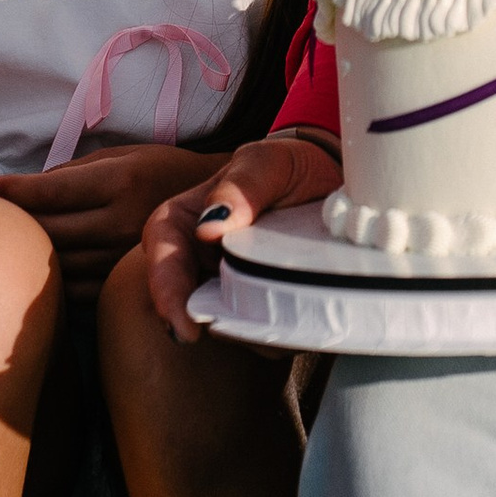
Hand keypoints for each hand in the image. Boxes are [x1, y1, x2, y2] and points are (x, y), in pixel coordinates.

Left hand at [0, 143, 223, 294]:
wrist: (213, 210)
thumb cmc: (160, 172)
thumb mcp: (119, 156)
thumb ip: (69, 173)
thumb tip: (18, 188)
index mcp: (121, 182)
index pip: (50, 191)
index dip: (9, 190)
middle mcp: (123, 224)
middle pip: (46, 229)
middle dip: (7, 220)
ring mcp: (123, 261)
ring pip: (54, 263)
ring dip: (21, 252)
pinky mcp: (123, 288)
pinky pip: (72, 290)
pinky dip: (46, 278)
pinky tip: (30, 267)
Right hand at [143, 127, 343, 343]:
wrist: (332, 178)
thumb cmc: (287, 165)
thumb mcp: (264, 164)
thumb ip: (240, 188)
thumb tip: (208, 229)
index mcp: (187, 220)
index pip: (163, 252)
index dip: (165, 289)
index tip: (182, 322)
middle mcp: (201, 258)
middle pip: (186, 298)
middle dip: (199, 321)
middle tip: (224, 332)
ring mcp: (230, 285)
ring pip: (224, 321)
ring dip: (242, 329)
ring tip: (275, 323)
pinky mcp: (261, 304)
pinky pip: (260, 329)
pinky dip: (274, 331)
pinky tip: (295, 322)